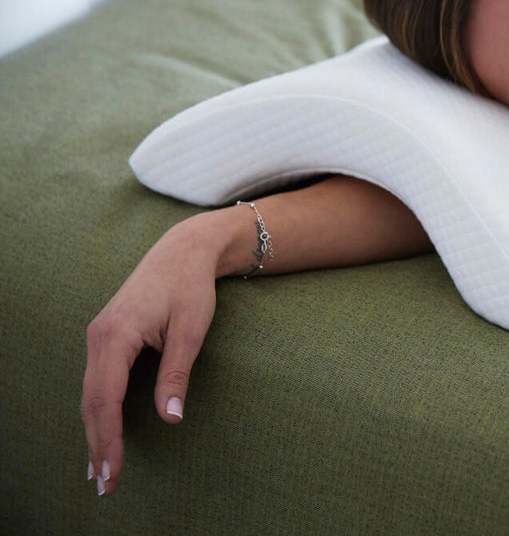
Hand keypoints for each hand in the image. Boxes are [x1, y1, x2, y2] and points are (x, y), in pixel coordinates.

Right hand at [81, 218, 220, 496]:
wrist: (183, 251)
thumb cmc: (190, 287)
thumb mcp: (191, 329)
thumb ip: (177, 373)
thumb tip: (170, 417)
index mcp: (116, 335)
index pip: (105, 399)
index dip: (108, 439)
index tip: (112, 472)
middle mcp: (99, 337)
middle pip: (91, 402)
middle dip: (97, 445)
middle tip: (105, 485)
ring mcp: (99, 337)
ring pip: (90, 394)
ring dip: (94, 432)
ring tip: (100, 470)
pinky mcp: (106, 338)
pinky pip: (96, 382)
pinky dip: (97, 412)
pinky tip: (102, 433)